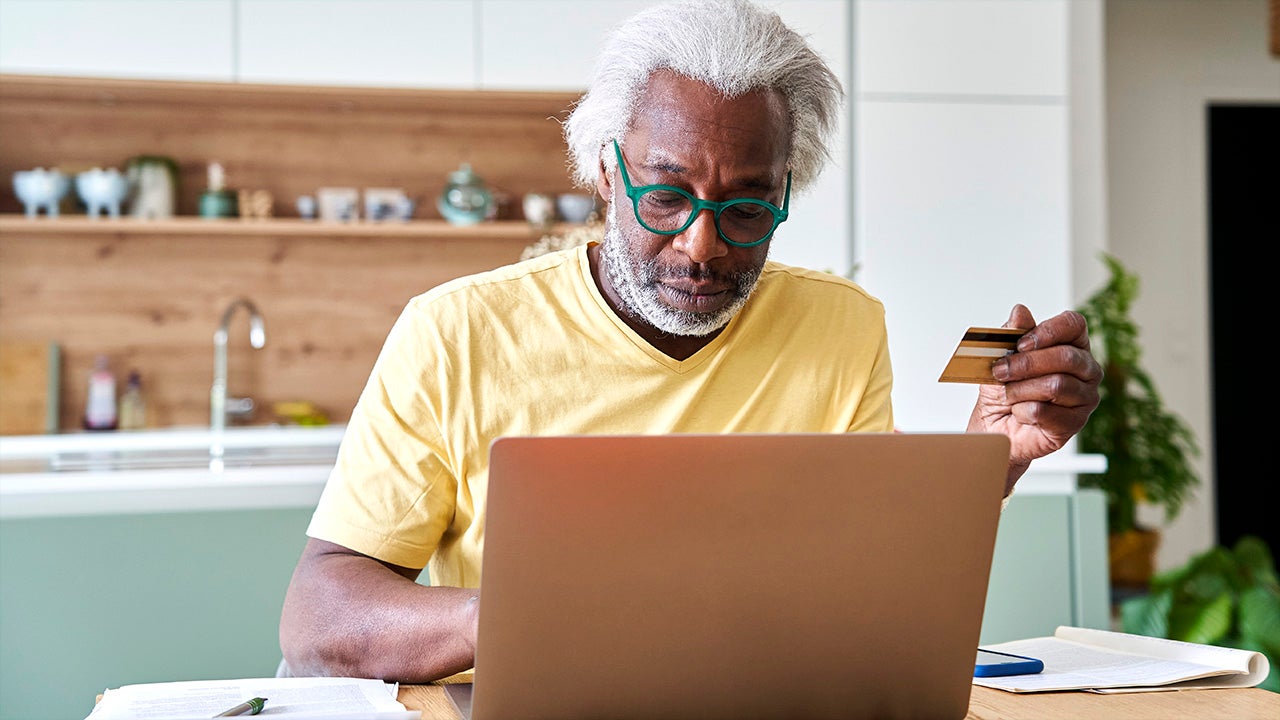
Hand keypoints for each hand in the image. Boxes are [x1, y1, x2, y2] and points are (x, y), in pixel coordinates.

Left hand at [969, 304, 1101, 491]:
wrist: (995, 427)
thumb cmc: (1003, 390)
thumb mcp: (1000, 358)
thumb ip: (1011, 335)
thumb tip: (1020, 311)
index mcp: (1071, 345)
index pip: (1074, 324)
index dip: (1048, 331)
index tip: (1020, 343)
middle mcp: (1086, 369)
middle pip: (1066, 357)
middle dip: (1026, 364)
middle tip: (1000, 371)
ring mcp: (1085, 397)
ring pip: (1056, 385)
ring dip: (1021, 390)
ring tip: (1008, 395)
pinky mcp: (1075, 423)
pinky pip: (1047, 412)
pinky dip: (1023, 411)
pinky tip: (1020, 412)